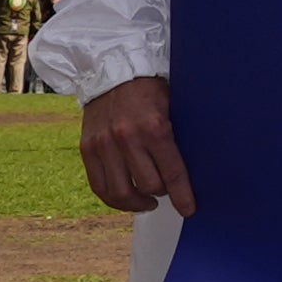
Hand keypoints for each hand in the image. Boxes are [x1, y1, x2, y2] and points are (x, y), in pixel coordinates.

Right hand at [78, 74, 193, 215]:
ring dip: (137, 203)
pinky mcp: (87, 149)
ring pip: (121, 192)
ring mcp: (104, 145)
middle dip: (162, 194)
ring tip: (147, 202)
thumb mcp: (172, 107)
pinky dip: (113, 199)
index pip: (172, 172)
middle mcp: (127, 138)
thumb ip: (177, 137)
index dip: (182, 196)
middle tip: (167, 192)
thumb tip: (194, 169)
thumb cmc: (149, 89)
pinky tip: (126, 199)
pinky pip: (99, 186)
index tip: (189, 209)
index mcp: (154, 127)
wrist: (111, 71)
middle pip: (148, 186)